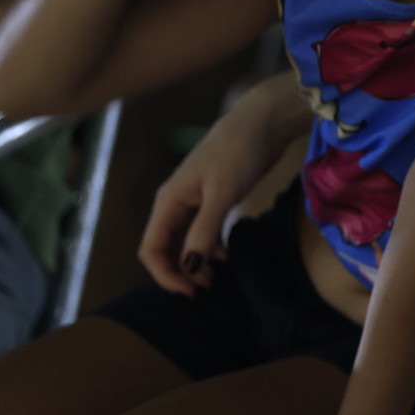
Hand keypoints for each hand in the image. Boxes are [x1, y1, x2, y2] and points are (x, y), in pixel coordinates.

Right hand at [138, 78, 301, 294]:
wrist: (263, 122)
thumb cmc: (238, 152)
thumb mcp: (222, 194)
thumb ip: (204, 231)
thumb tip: (188, 268)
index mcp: (169, 201)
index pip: (151, 248)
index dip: (165, 274)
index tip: (191, 291)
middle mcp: (176, 203)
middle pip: (167, 248)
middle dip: (182, 271)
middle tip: (209, 287)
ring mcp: (195, 201)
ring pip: (185, 241)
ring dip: (196, 262)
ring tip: (218, 277)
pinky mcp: (214, 198)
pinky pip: (202, 231)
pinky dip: (210, 247)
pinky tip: (226, 256)